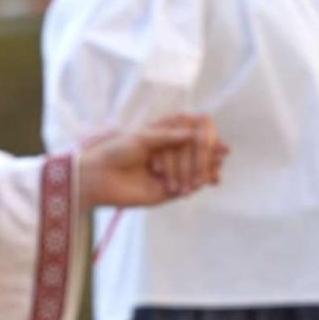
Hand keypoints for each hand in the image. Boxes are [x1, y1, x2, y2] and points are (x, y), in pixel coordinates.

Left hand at [79, 114, 227, 208]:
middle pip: (196, 150)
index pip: (190, 130)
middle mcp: (170, 151)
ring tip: (215, 168)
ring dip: (204, 168)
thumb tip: (193, 133)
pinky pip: (190, 185)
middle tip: (218, 154)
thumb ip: (167, 136)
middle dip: (204, 155)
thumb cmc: (115, 152)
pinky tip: (210, 180)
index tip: (214, 137)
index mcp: (162, 134)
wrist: (100, 179)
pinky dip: (201, 182)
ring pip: (196, 167)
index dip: (204, 134)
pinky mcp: (169, 189)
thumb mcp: (141, 138)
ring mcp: (171, 170)